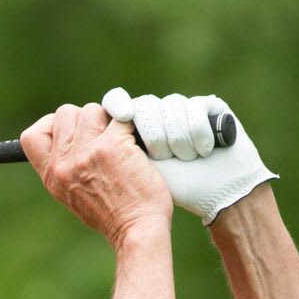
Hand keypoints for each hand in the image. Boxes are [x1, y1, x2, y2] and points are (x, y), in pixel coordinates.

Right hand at [19, 101, 172, 246]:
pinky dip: (131, 124)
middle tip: (101, 137)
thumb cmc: (113, 217)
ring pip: (92, 110)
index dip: (50, 125)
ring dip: (107, 120)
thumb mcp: (74, 196)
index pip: (31, 137)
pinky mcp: (114, 145)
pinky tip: (137, 142)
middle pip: (64, 113)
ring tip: (120, 143)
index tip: (69, 130)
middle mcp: (64, 163)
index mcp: (52, 177)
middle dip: (84, 119)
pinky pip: (120, 116)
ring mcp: (88, 152)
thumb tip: (74, 137)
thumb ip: (67, 169)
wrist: (136, 231)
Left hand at [101, 88, 277, 225]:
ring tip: (188, 159)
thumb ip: (105, 151)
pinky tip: (204, 150)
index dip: (117, 104)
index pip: (115, 101)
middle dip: (154, 135)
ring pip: (170, 105)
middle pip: (144, 104)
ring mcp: (183, 108)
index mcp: (135, 128)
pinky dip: (199, 131)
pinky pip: (194, 107)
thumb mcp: (130, 173)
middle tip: (163, 158)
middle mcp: (158, 114)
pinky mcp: (210, 106)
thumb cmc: (170, 193)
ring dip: (178, 139)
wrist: (216, 197)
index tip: (122, 118)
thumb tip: (82, 128)